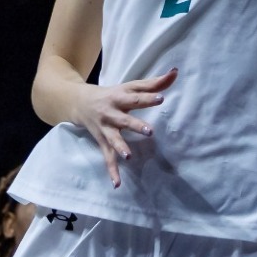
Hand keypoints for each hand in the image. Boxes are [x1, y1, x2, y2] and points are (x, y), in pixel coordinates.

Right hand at [73, 68, 176, 186]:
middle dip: (135, 125)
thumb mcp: (131, 86)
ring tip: (128, 156)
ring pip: (113, 139)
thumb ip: (154, 83)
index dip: (148, 98)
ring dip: (120, 147)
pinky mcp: (102, 142)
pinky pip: (107, 157)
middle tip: (150, 131)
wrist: (80, 102)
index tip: (160, 98)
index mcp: (120, 97)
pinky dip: (111, 171)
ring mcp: (106, 129)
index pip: (136, 97)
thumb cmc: (113, 94)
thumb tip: (175, 72)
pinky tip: (117, 184)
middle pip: (124, 120)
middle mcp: (111, 113)